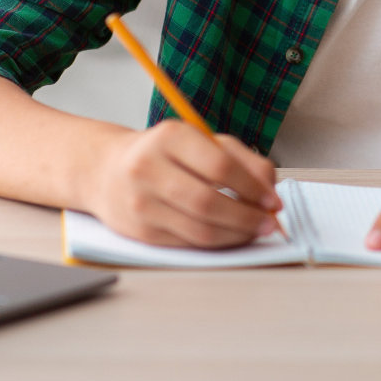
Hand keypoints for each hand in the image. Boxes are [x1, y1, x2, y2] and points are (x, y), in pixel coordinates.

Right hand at [84, 120, 282, 248]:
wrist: (108, 171)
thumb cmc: (164, 154)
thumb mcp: (201, 141)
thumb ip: (241, 158)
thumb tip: (270, 189)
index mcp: (169, 137)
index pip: (219, 166)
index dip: (252, 187)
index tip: (272, 200)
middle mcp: (149, 168)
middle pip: (208, 202)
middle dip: (247, 217)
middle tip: (269, 222)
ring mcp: (141, 203)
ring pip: (199, 229)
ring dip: (235, 235)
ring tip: (254, 230)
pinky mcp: (140, 231)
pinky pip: (187, 243)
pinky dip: (216, 243)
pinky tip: (230, 236)